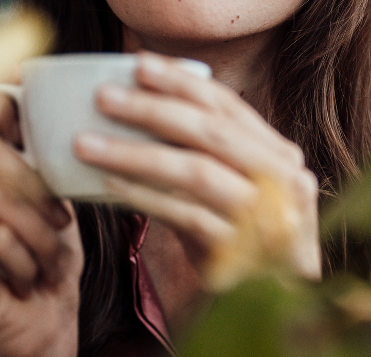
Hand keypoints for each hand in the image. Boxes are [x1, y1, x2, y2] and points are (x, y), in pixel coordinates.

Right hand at [0, 96, 82, 356]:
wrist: (41, 323)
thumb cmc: (45, 257)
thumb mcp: (48, 194)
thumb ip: (31, 150)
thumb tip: (20, 91)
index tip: (17, 84)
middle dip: (35, 182)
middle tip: (59, 218)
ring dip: (40, 233)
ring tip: (47, 257)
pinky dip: (25, 258)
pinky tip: (24, 276)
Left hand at [73, 53, 320, 287]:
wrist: (274, 306)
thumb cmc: (241, 240)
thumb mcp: (231, 189)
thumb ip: (204, 153)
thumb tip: (141, 104)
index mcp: (280, 154)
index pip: (228, 106)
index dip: (181, 81)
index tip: (137, 63)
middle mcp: (284, 179)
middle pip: (211, 132)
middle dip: (153, 108)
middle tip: (104, 96)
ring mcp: (268, 217)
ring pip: (195, 171)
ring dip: (136, 152)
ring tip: (87, 142)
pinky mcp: (244, 252)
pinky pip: (185, 215)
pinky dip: (144, 197)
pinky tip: (107, 187)